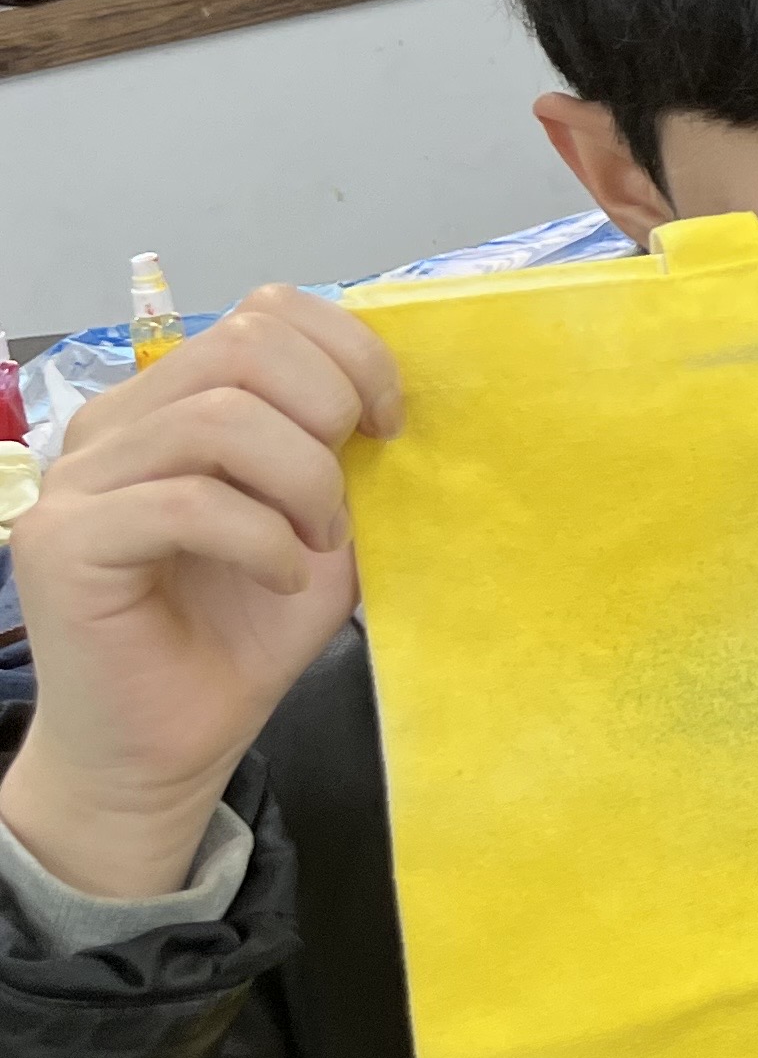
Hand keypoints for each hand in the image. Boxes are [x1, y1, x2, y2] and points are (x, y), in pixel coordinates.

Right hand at [0, 289, 399, 899]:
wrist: (166, 746)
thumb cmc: (239, 636)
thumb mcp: (321, 526)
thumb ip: (341, 455)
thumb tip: (393, 401)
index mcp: (173, 401)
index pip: (263, 311)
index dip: (349, 353)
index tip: (390, 425)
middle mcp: (116, 424)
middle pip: (242, 346)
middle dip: (328, 410)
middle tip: (345, 497)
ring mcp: (80, 479)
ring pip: (217, 419)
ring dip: (300, 482)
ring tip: (315, 545)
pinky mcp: (65, 541)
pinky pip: (187, 504)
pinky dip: (262, 540)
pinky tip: (283, 578)